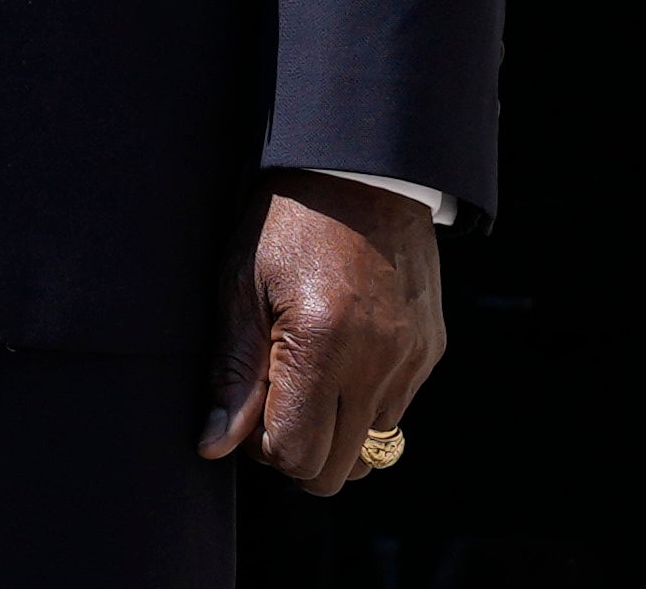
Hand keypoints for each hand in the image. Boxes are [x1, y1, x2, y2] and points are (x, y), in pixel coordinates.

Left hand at [201, 170, 443, 493]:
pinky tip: (339, 357)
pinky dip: (362, 405)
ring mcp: (411, 362)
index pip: (296, 454)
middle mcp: (377, 363)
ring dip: (333, 431)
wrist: (359, 174)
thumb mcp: (241, 288)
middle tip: (273, 401)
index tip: (248, 408)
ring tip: (306, 376)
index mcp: (322, 344)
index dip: (261, 446)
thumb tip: (215, 445)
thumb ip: (233, 374)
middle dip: (296, 451)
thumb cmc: (287, 223)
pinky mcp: (430, 353)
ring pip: (370, 450)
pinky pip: (396, 413)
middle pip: (335, 471)